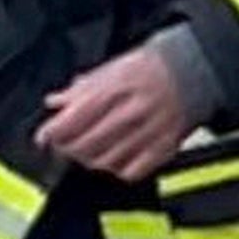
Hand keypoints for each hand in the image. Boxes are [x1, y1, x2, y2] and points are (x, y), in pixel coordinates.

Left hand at [35, 47, 192, 185]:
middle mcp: (128, 113)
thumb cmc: (151, 67)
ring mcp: (146, 133)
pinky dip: (118, 169)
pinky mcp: (162, 149)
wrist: (193, 69)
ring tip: (89, 152)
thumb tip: (55, 102)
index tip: (45, 137)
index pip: (70, 122)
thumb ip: (82, 88)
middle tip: (66, 145)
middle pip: (83, 146)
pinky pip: (130, 171)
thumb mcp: (111, 68)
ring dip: (90, 160)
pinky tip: (115, 158)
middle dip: (68, 148)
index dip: (51, 134)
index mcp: (112, 90)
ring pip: (104, 162)